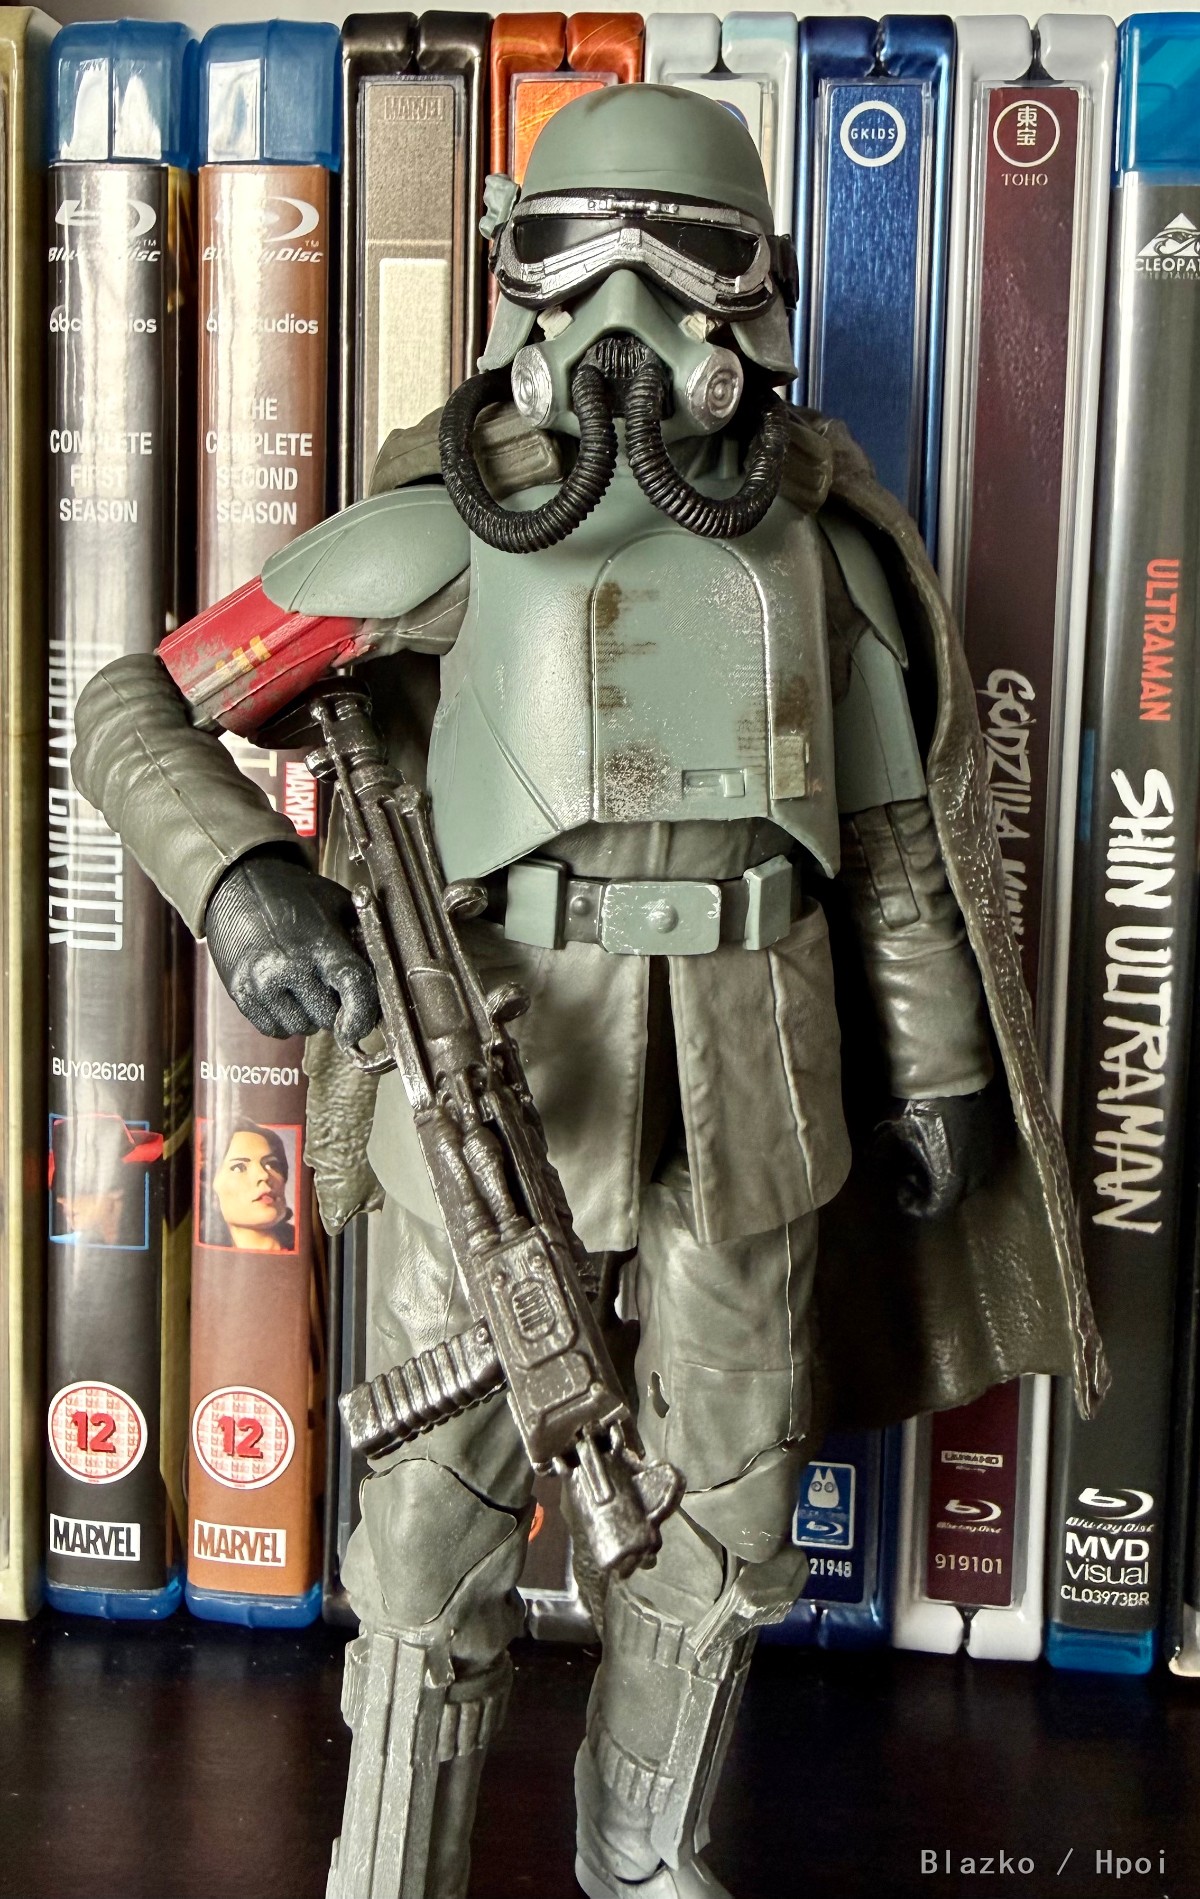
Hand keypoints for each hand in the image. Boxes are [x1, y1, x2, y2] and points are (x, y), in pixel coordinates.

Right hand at [204, 849, 379, 1044]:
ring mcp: (262, 983)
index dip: (362, 1016)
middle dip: (333, 1008)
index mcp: (321, 943)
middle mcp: (290, 966)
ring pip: (300, 1027)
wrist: (238, 883)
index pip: (353, 990)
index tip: (359, 1027)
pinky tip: (284, 995)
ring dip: (308, 1016)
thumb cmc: (294, 895)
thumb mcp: (337, 904)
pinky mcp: (241, 993)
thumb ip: (363, 939)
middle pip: (327, 1017)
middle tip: (326, 985)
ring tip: (303, 986)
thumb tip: (384, 978)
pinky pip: (273, 1029)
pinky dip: (283, 1020)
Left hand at [872, 1089, 994, 1219]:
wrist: (951, 1071)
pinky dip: (958, 1159)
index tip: (900, 1187)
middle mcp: (974, 1176)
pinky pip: (974, 1161)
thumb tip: (875, 1165)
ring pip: (964, 1180)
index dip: (913, 1203)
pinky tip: (943, 1141)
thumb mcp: (890, 1133)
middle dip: (927, 1187)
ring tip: (925, 1155)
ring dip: (944, 1174)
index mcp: (950, 1181)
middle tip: (908, 1170)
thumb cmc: (918, 1106)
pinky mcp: (994, 1140)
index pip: (932, 1210)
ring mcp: (987, 1158)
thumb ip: (881, 1157)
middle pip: (950, 1197)